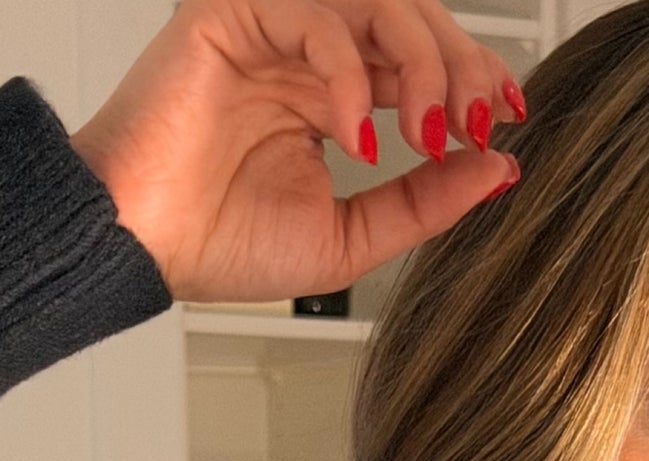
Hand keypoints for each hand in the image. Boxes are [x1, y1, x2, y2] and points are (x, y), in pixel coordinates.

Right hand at [69, 0, 523, 304]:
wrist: (143, 248)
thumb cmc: (220, 244)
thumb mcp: (353, 237)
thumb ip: (425, 200)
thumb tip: (500, 168)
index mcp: (331, 94)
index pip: (419, 59)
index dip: (471, 78)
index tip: (505, 120)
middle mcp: (306, 52)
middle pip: (411, 19)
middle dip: (462, 66)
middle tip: (480, 121)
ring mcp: (272, 27)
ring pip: (377, 4)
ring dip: (422, 64)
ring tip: (429, 130)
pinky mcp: (233, 13)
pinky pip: (317, 18)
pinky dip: (351, 75)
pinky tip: (358, 134)